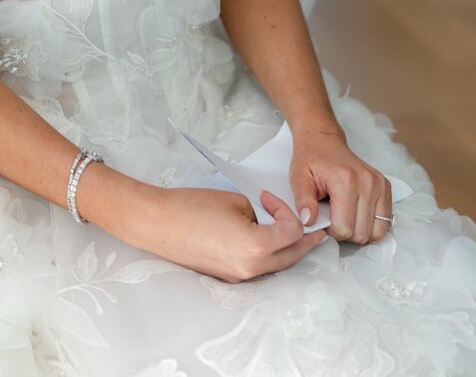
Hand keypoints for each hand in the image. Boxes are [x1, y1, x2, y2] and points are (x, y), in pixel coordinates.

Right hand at [135, 185, 326, 282]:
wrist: (157, 223)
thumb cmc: (192, 207)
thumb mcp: (235, 201)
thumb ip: (258, 214)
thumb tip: (263, 224)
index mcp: (256, 247)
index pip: (291, 232)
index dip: (287, 211)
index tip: (269, 198)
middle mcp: (251, 269)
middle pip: (291, 257)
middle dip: (305, 242)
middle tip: (317, 231)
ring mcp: (238, 277)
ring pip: (276, 266)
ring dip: (287, 250)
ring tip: (293, 234)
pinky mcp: (226, 277)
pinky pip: (257, 268)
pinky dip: (267, 256)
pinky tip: (264, 241)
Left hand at [290, 126, 392, 244]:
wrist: (323, 140)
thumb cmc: (311, 158)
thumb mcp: (298, 178)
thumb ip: (303, 202)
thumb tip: (309, 222)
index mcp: (346, 180)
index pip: (344, 228)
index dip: (330, 230)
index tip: (323, 219)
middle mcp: (367, 182)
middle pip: (362, 233)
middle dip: (344, 232)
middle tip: (332, 216)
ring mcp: (379, 184)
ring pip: (376, 232)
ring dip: (359, 230)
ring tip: (344, 215)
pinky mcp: (385, 187)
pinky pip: (385, 222)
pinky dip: (371, 224)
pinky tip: (356, 213)